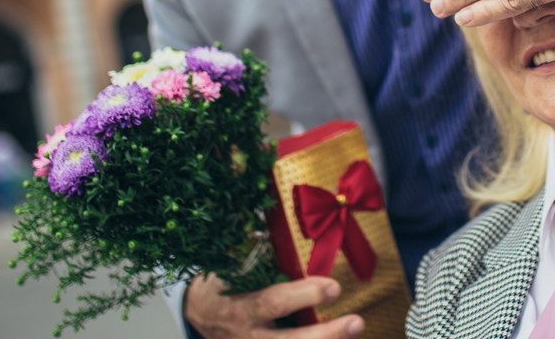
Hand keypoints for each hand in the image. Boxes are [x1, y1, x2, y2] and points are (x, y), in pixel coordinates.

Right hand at [184, 274, 364, 338]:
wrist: (198, 316)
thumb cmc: (221, 286)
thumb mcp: (231, 271)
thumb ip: (258, 256)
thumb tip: (288, 228)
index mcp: (240, 309)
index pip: (274, 303)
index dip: (304, 295)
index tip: (333, 286)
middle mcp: (249, 337)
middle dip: (326, 334)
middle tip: (356, 322)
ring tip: (355, 328)